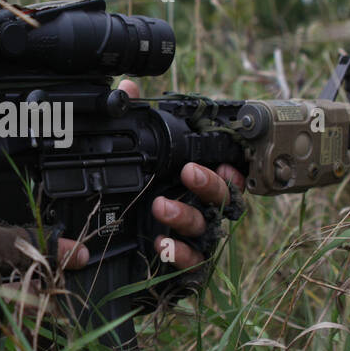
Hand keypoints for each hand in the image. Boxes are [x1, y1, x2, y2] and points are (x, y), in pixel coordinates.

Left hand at [120, 78, 244, 269]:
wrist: (118, 245)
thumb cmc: (143, 192)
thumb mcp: (136, 154)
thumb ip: (135, 119)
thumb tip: (127, 88)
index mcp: (199, 185)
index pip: (228, 175)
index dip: (231, 168)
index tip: (222, 159)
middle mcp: (203, 210)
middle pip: (223, 199)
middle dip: (209, 184)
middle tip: (188, 171)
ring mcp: (195, 238)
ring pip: (205, 229)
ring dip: (185, 216)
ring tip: (159, 206)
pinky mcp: (182, 263)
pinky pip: (191, 263)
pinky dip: (180, 254)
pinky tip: (161, 243)